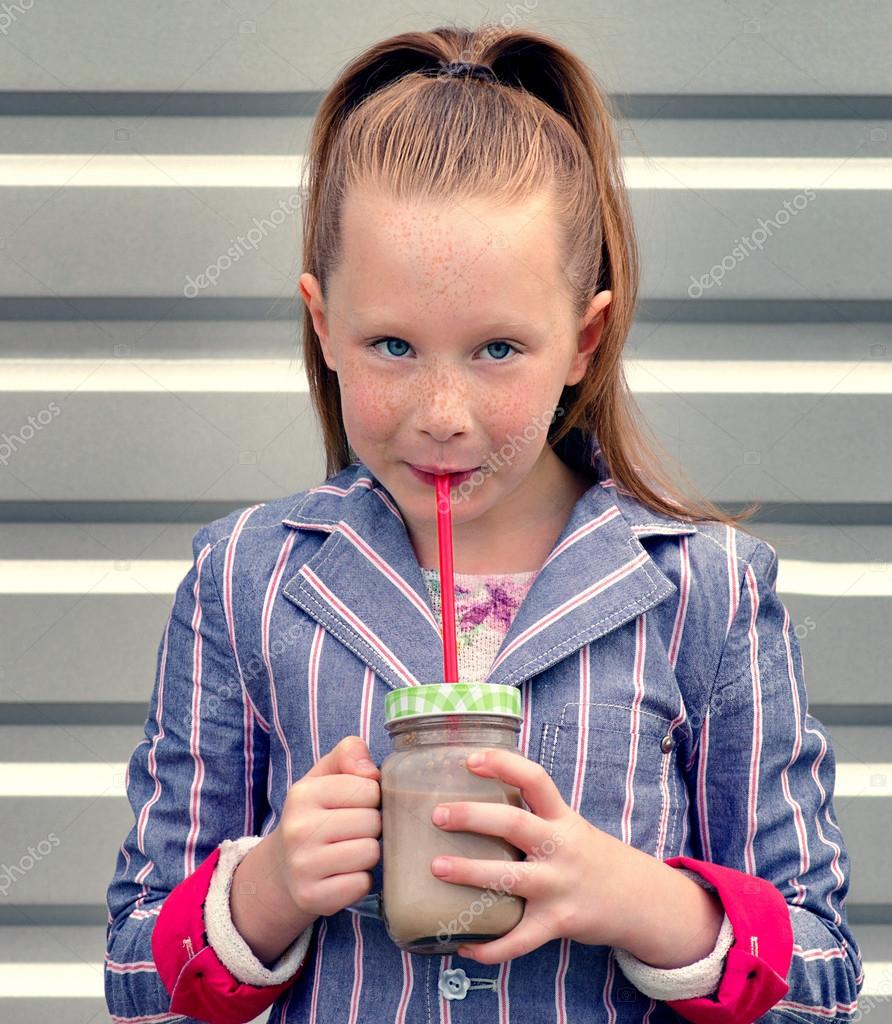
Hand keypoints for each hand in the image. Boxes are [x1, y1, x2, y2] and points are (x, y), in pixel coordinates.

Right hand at [271, 735, 381, 920]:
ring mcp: (303, 866)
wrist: (281, 870)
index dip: (370, 796)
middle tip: (352, 830)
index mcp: (303, 794)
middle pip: (373, 821)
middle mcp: (298, 829)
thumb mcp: (324, 776)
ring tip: (348, 850)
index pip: (369, 788)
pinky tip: (343, 873)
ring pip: (371, 852)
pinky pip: (362, 884)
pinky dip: (359, 880)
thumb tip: (372, 772)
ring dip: (368, 852)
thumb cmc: (314, 815)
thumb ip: (349, 754)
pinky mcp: (312, 897)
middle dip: (371, 825)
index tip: (354, 804)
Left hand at [429, 747, 646, 963]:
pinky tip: (463, 945)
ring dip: (470, 872)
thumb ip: (534, 816)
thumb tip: (477, 802)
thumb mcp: (570, 826)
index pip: (535, 779)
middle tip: (438, 815)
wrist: (638, 900)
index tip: (470, 759)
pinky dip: (489, 946)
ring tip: (436, 867)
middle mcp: (560, 848)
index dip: (503, 765)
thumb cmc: (590, 858)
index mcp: (562, 818)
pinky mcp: (557, 922)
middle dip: (472, 817)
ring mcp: (558, 886)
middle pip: (514, 824)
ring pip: (509, 878)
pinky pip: (518, 939)